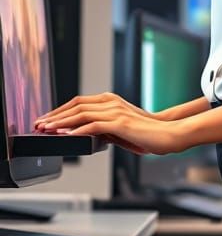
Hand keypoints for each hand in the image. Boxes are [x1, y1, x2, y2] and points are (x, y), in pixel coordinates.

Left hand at [35, 92, 191, 154]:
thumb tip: (86, 134)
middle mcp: (110, 102)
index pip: (77, 102)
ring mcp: (115, 112)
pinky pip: (93, 125)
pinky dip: (76, 130)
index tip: (46, 119)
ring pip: (80, 114)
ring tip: (46, 129)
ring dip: (60, 122)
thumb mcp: (121, 128)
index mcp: (110, 101)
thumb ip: (104, 127)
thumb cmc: (147, 134)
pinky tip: (65, 135)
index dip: (59, 110)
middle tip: (38, 124)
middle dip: (54, 115)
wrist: (168, 134)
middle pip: (75, 105)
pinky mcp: (119, 123)